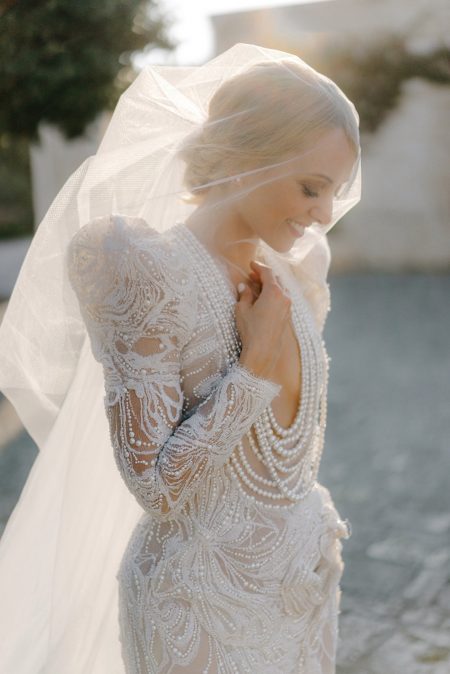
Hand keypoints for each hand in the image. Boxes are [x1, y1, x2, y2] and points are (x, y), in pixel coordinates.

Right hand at [235, 260, 290, 379]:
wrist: (262, 352)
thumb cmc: (251, 330)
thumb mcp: (242, 310)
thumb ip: (244, 295)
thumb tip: (243, 286)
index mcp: (274, 292)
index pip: (268, 273)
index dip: (259, 266)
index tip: (251, 264)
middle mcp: (285, 298)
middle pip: (276, 280)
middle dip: (264, 276)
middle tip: (252, 275)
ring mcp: (288, 308)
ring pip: (281, 290)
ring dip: (270, 286)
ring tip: (257, 287)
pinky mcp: (287, 318)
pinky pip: (282, 300)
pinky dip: (274, 295)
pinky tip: (264, 299)